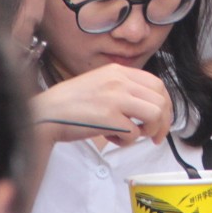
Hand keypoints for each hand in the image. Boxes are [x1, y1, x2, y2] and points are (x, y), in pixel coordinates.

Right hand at [33, 64, 172, 146]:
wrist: (46, 113)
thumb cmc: (70, 104)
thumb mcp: (99, 83)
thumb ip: (122, 89)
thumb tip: (147, 106)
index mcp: (118, 71)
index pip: (157, 84)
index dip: (165, 105)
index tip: (161, 120)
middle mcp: (119, 81)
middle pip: (161, 100)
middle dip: (163, 122)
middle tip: (154, 136)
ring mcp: (115, 98)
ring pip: (155, 114)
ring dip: (149, 130)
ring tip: (133, 136)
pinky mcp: (109, 117)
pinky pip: (134, 133)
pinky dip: (127, 141)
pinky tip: (112, 138)